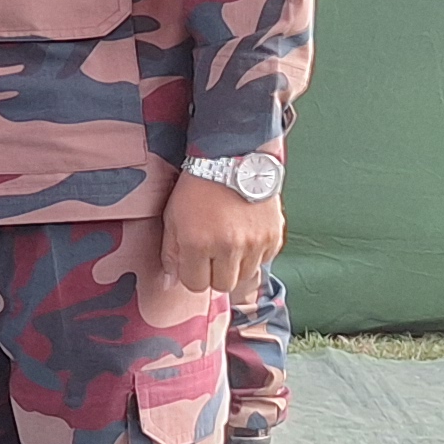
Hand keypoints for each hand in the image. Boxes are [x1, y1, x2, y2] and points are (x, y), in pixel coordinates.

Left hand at [159, 174, 281, 298]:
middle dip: (215, 274)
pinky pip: (263, 261)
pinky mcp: (273, 236)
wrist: (234, 158)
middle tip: (212, 253)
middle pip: (223, 285)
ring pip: (245, 276)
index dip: (193, 274)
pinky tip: (246, 234)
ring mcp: (254, 243)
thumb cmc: (199, 187)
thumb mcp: (173, 217)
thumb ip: (170, 253)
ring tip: (229, 241)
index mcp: (198, 243)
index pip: (196, 284)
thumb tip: (169, 282)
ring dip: (236, 265)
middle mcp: (228, 247)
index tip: (194, 261)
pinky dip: (255, 254)